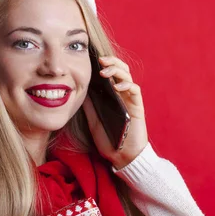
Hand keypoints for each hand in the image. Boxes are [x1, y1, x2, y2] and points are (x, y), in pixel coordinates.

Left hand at [82, 55, 148, 169]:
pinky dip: (126, 85)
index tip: (91, 59)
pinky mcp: (137, 106)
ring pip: (127, 76)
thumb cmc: (108, 138)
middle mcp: (122, 94)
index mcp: (112, 95)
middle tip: (100, 60)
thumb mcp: (92, 119)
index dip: (103, 64)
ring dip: (117, 70)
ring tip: (105, 71)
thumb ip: (88, 104)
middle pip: (120, 70)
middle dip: (111, 62)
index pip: (110, 73)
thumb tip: (76, 89)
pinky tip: (116, 86)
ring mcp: (130, 99)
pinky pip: (134, 90)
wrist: (121, 156)